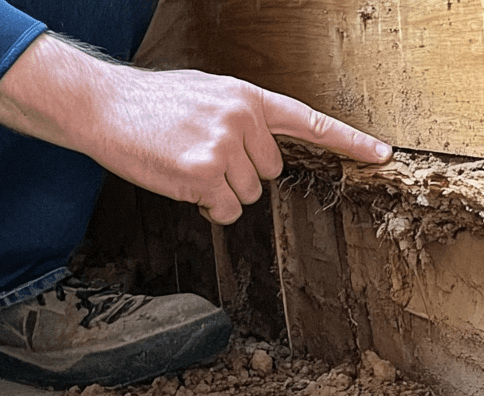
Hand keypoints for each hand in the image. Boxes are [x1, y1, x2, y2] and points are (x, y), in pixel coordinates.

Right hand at [0, 34, 390, 223]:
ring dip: (221, 192)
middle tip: (201, 157)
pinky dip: (207, 207)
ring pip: (249, 195)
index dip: (348, 141)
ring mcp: (225, 146)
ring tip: (186, 165)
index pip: (308, 120)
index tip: (382, 155)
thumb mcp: (206, 95)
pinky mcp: (205, 174)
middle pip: (270, 173)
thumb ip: (241, 118)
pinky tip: (181, 183)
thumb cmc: (151, 105)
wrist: (101, 106)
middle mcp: (243, 118)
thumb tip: (260, 148)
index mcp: (247, 97)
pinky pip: (226, 210)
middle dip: (240, 174)